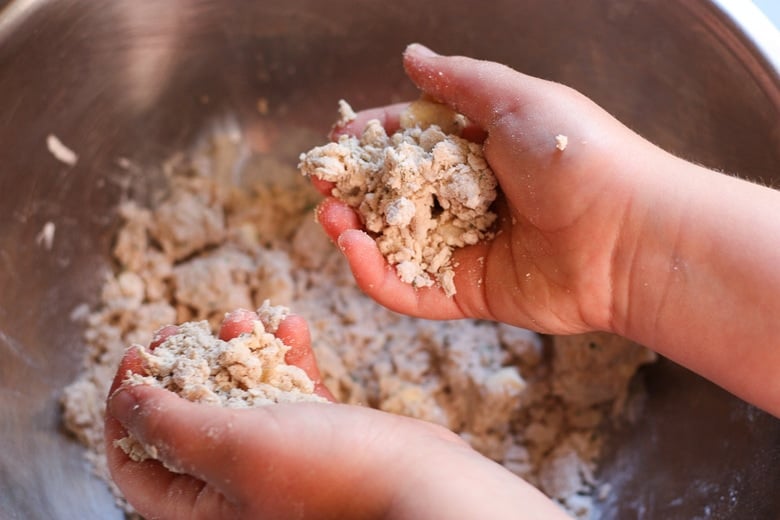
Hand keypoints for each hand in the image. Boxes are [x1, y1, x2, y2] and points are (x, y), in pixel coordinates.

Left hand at [105, 310, 566, 518]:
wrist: (419, 480)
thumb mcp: (231, 446)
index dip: (128, 403)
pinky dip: (287, 357)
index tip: (140, 353)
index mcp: (201, 509)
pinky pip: (289, 391)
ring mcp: (280, 460)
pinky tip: (294, 324)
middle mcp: (236, 489)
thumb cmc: (328, 474)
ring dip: (239, 352)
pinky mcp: (318, 436)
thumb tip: (123, 398)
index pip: (135, 458)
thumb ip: (166, 424)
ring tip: (247, 318)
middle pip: (188, 420)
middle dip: (188, 366)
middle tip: (191, 329)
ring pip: (241, 397)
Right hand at [317, 43, 671, 334]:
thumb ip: (457, 79)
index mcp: (480, 150)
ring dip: (355, 232)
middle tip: (322, 183)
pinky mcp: (469, 293)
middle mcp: (470, 198)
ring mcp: (468, 248)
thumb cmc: (577, 154)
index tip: (338, 141)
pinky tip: (353, 250)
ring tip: (330, 217)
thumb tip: (410, 54)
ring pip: (397, 245)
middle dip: (355, 189)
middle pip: (397, 196)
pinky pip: (412, 290)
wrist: (628, 233)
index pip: (412, 143)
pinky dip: (377, 276)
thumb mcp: (514, 98)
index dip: (373, 141)